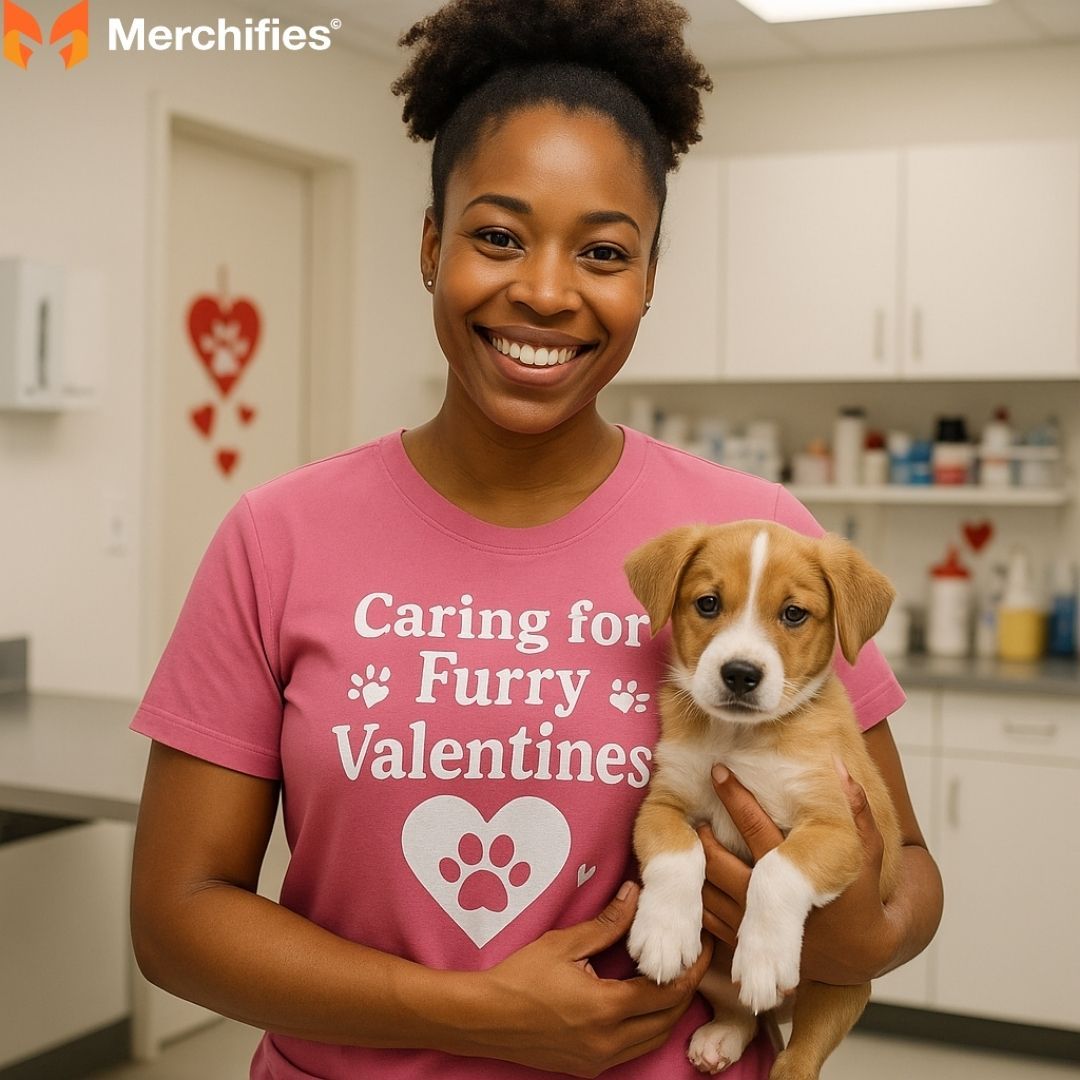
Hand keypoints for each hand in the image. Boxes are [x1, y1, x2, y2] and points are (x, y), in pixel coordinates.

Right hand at [461, 882, 712, 1076]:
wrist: (484, 1018)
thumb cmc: (520, 976)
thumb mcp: (565, 944)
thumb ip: (607, 923)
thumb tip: (636, 894)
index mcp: (606, 1009)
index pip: (666, 991)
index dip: (690, 968)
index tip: (703, 946)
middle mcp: (609, 1042)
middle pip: (668, 1019)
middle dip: (687, 989)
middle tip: (694, 959)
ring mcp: (600, 1060)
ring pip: (654, 1039)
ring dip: (670, 1011)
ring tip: (674, 977)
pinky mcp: (590, 1067)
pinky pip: (634, 1049)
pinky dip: (648, 1027)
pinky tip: (643, 1002)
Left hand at [697, 762, 891, 986]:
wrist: (857, 959)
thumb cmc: (862, 898)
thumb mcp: (866, 855)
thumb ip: (858, 810)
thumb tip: (841, 765)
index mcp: (793, 873)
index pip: (753, 827)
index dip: (733, 796)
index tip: (717, 771)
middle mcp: (765, 902)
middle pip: (718, 861)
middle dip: (703, 835)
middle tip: (698, 813)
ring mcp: (749, 926)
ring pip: (705, 890)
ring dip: (694, 862)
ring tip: (692, 837)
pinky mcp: (740, 943)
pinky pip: (705, 915)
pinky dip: (695, 892)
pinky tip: (693, 872)